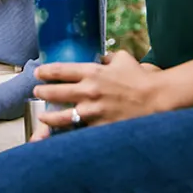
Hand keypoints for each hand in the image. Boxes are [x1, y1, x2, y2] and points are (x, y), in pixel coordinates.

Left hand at [33, 51, 164, 130]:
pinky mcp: (99, 126)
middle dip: (42, 92)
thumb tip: (100, 57)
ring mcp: (92, 111)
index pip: (60, 71)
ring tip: (43, 116)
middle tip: (36, 92)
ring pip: (60, 116)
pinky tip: (61, 135)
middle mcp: (88, 91)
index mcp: (92, 72)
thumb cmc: (140, 78)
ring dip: (48, 116)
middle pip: (55, 93)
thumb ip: (107, 58)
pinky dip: (68, 132)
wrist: (156, 99)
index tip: (38, 73)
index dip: (45, 72)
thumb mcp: (122, 59)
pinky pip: (78, 130)